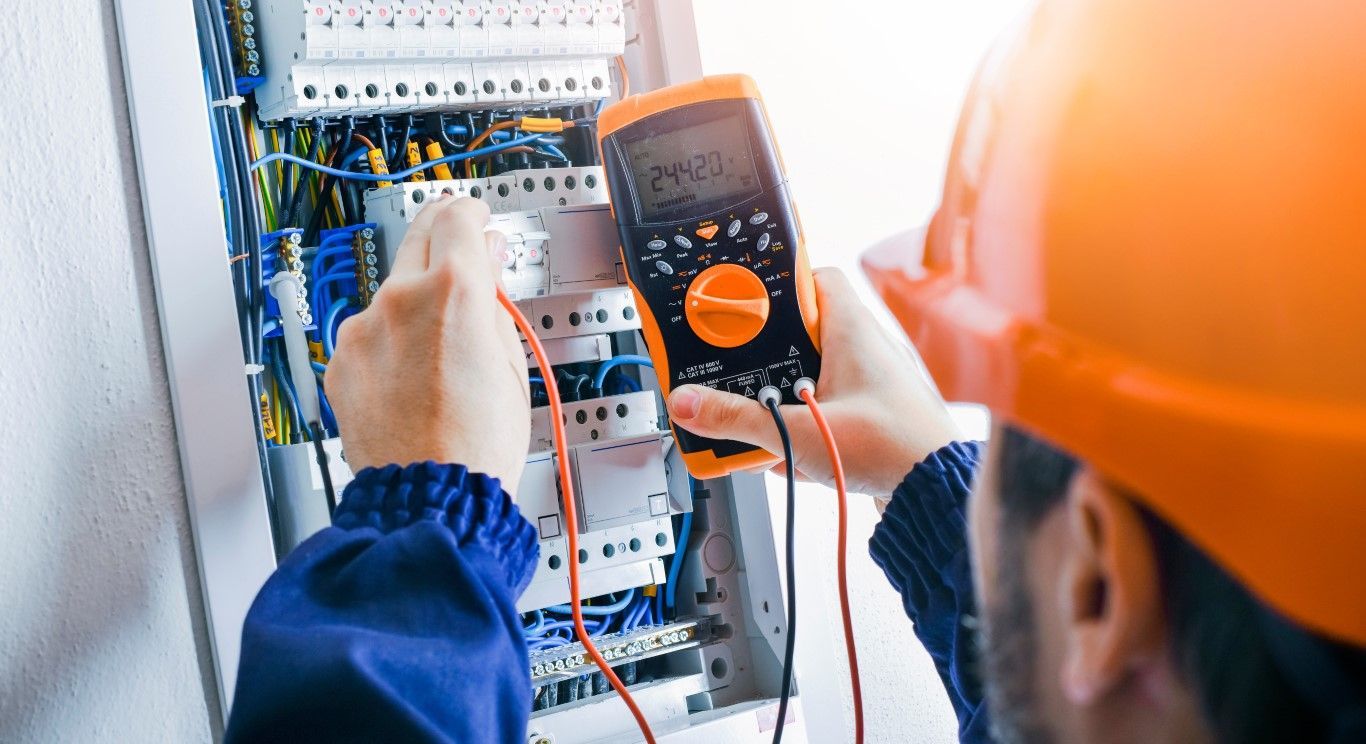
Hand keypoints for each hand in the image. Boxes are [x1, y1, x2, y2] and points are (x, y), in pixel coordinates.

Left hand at [327, 197, 529, 493]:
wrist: (430, 495)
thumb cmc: (477, 443)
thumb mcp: (510, 360)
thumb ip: (494, 298)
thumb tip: (487, 261)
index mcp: (453, 291)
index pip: (457, 217)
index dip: (472, 212)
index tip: (477, 217)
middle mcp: (399, 299)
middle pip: (418, 236)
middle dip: (442, 236)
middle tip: (460, 250)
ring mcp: (363, 330)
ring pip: (392, 291)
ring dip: (415, 300)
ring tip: (442, 346)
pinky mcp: (341, 361)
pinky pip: (369, 332)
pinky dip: (389, 340)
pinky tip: (413, 375)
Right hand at [665, 268, 961, 495]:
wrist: (935, 495)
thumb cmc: (895, 448)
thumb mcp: (800, 432)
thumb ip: (738, 419)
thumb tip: (690, 404)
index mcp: (852, 329)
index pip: (813, 277)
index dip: (777, 284)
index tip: (743, 300)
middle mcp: (864, 350)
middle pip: (801, 333)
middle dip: (766, 358)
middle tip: (738, 372)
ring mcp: (870, 384)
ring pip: (810, 377)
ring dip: (782, 401)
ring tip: (761, 423)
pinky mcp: (872, 417)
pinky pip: (825, 411)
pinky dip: (803, 429)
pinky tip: (789, 457)